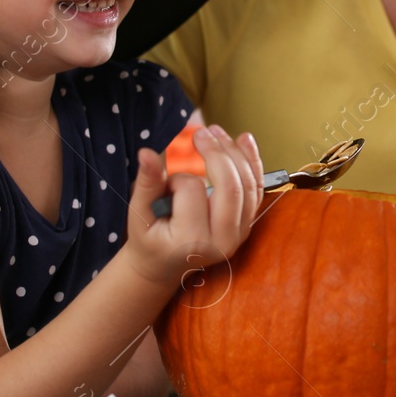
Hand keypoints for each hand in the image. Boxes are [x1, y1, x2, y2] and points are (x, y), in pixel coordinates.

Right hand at [125, 126, 263, 286]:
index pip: (193, 191)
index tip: (166, 186)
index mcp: (191, 241)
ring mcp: (239, 235)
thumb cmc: (149, 239)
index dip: (178, 178)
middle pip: (230, 187)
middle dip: (217, 152)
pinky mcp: (246, 225)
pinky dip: (252, 162)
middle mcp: (222, 241)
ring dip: (235, 153)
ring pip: (247, 185)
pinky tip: (245, 140)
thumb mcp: (140, 214)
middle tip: (200, 132)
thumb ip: (146, 183)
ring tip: (217, 131)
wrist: (164, 265)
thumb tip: (147, 153)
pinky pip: (255, 190)